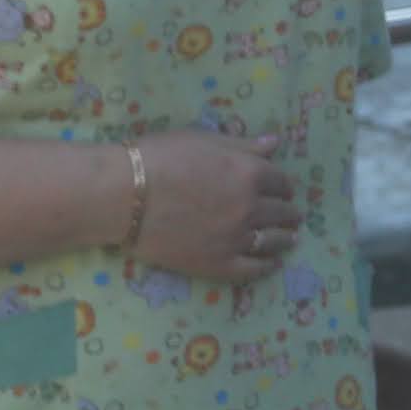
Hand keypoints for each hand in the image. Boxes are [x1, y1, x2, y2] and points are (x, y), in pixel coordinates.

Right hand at [126, 130, 300, 284]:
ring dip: (286, 238)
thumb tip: (275, 142)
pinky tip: (272, 262)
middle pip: (282, 211)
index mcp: (249, 173)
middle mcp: (250, 207)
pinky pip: (253, 269)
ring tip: (290, 238)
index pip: (280, 181)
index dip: (282, 185)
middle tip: (290, 215)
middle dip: (288, 211)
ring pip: (274, 240)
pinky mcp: (218, 264)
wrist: (120, 196)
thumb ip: (242, 145)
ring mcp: (236, 238)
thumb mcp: (203, 140)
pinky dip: (268, 265)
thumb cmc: (157, 159)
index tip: (281, 189)